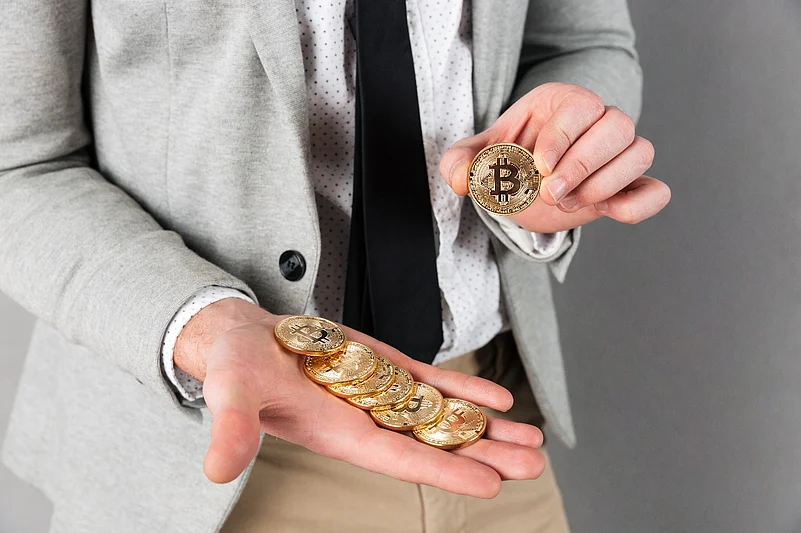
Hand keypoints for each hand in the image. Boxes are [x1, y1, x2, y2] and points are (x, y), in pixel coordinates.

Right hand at [174, 298, 545, 497]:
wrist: (244, 339)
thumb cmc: (234, 368)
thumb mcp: (231, 392)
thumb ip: (232, 428)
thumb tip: (217, 468)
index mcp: (337, 433)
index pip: (399, 457)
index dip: (444, 470)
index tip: (490, 484)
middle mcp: (367, 420)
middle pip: (435, 441)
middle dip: (484, 454)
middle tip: (533, 463)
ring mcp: (379, 394)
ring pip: (442, 415)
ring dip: (486, 428)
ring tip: (531, 439)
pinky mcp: (383, 367)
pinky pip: (430, 381)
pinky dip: (464, 390)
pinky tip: (496, 400)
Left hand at [440, 82, 670, 232]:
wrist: (523, 184)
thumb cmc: (505, 159)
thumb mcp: (477, 158)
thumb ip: (461, 163)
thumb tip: (461, 181)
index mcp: (562, 102)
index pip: (581, 106)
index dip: (563, 138)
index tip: (539, 167)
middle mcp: (598, 121)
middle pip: (619, 126)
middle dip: (583, 165)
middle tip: (549, 193)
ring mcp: (617, 154)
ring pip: (640, 152)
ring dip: (605, 183)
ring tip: (566, 203)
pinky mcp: (626, 187)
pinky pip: (655, 191)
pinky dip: (639, 203)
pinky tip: (608, 211)